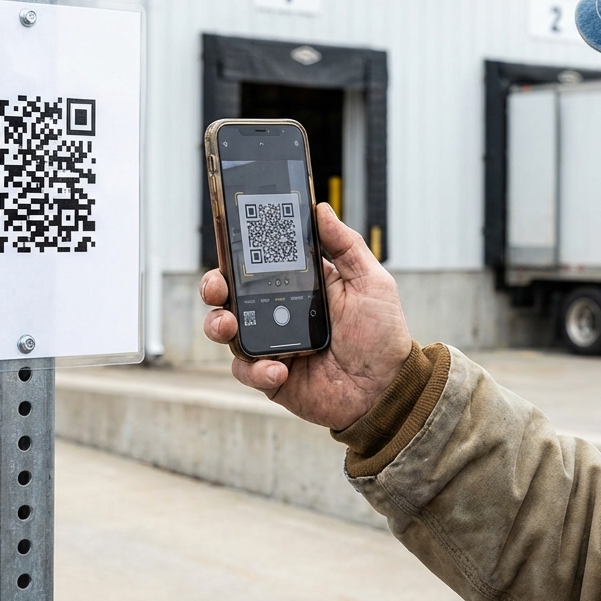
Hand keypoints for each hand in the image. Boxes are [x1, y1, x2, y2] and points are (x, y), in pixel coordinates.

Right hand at [200, 203, 412, 429]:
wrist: (386, 390)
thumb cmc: (382, 335)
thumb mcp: (370, 282)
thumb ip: (346, 246)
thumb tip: (322, 210)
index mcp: (300, 286)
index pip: (259, 264)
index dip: (239, 253)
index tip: (229, 241)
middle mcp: (279, 313)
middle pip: (231, 294)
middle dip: (214, 286)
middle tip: (217, 288)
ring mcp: (272, 345)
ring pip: (227, 331)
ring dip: (219, 325)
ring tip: (230, 326)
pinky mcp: (271, 377)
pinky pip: (247, 370)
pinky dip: (256, 369)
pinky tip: (280, 369)